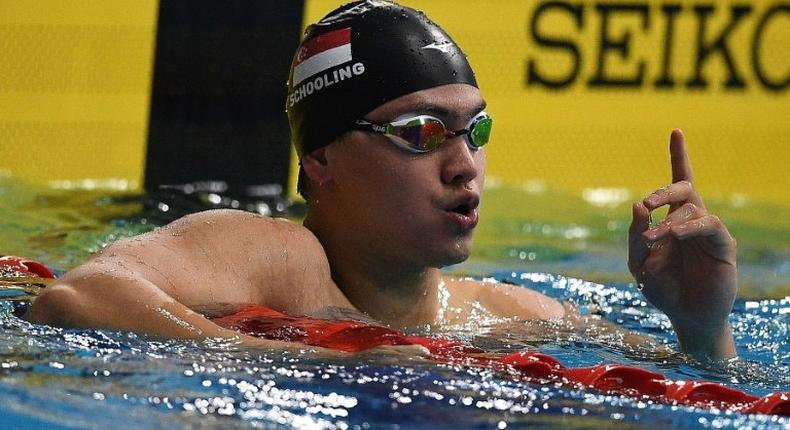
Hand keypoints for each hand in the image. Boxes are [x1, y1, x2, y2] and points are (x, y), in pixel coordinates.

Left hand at [628, 130, 736, 360]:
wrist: (685, 317)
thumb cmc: (662, 287)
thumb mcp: (639, 262)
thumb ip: (636, 235)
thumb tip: (637, 205)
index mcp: (672, 220)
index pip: (677, 182)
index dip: (679, 156)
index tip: (676, 131)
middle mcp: (692, 220)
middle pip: (684, 188)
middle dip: (665, 189)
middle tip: (647, 203)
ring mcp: (709, 232)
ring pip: (693, 207)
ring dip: (669, 220)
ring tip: (654, 238)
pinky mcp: (723, 246)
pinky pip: (710, 225)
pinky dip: (688, 227)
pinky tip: (672, 236)